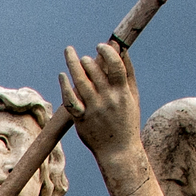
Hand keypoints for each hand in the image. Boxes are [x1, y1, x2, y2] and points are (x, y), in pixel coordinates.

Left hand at [60, 40, 143, 165]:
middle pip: (95, 72)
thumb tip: (122, 49)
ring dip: (74, 65)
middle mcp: (107, 99)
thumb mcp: (133, 96)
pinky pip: (70, 100)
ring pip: (81, 82)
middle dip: (87, 60)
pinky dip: (65, 86)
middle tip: (83, 57)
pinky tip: (62, 75)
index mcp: (122, 92)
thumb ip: (128, 73)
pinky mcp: (80, 119)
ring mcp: (93, 109)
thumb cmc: (127, 120)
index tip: (100, 45)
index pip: (115, 66)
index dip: (107, 52)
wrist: (118, 150)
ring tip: (70, 54)